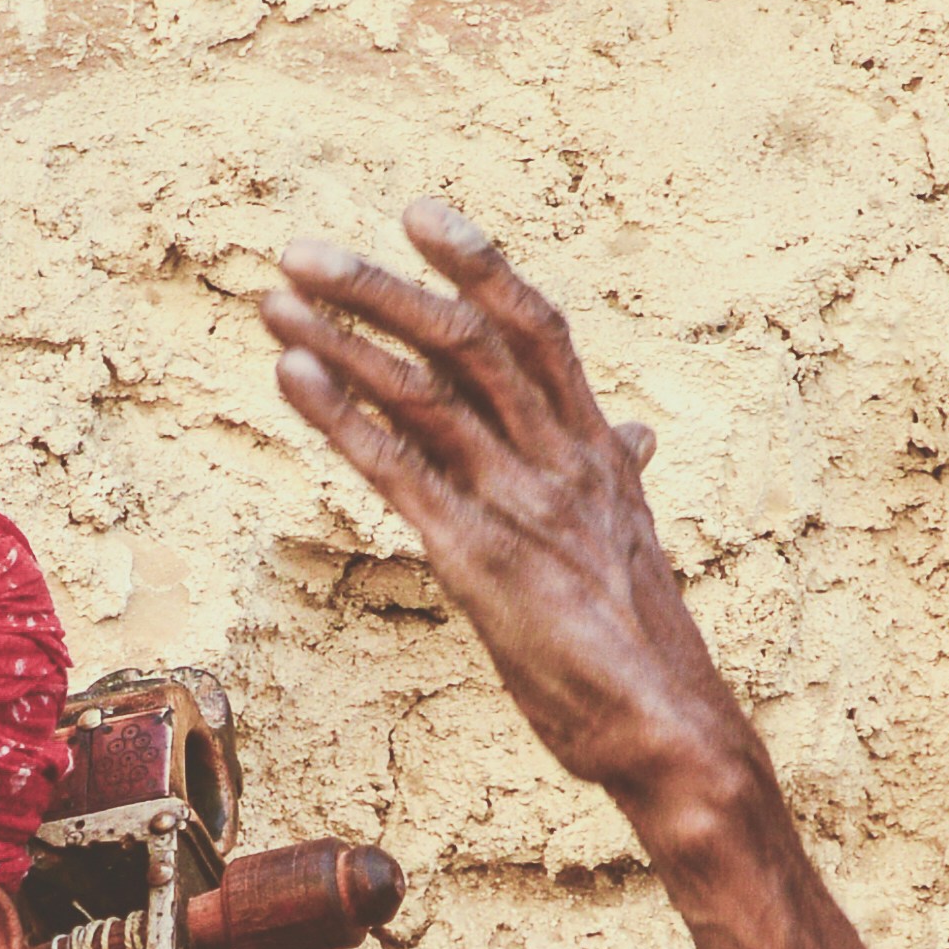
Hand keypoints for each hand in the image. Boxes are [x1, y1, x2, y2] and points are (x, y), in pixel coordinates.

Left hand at [259, 204, 749, 828]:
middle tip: (302, 249)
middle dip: (381, 286)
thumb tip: (638, 436)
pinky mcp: (480, 560)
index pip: (540, 329)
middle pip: (471, 339)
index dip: (481, 264)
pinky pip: (401, 470)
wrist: (675, 735)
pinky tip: (291, 374)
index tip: (419, 212)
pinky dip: (341, 416)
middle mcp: (562, 463)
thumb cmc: (647, 652)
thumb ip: (619, 480)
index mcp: (599, 454)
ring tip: (274, 301)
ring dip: (343, 338)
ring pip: (426, 391)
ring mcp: (521, 506)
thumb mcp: (635, 546)